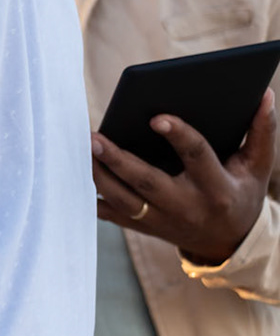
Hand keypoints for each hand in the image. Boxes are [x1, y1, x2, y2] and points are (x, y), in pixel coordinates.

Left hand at [91, 90, 275, 263]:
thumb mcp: (257, 167)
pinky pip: (110, 214)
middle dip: (119, 159)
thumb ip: (261, 132)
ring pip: (122, 199)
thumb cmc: (241, 193)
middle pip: (147, 181)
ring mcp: (161, 221)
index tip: (156, 116)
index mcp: (217, 188)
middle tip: (94, 136)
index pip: (196, 157)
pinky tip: (76, 172)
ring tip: (81, 147)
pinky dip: (91, 195)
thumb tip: (264, 94)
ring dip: (97, 174)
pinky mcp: (143, 227)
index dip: (178, 135)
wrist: (228, 242)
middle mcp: (186, 206)